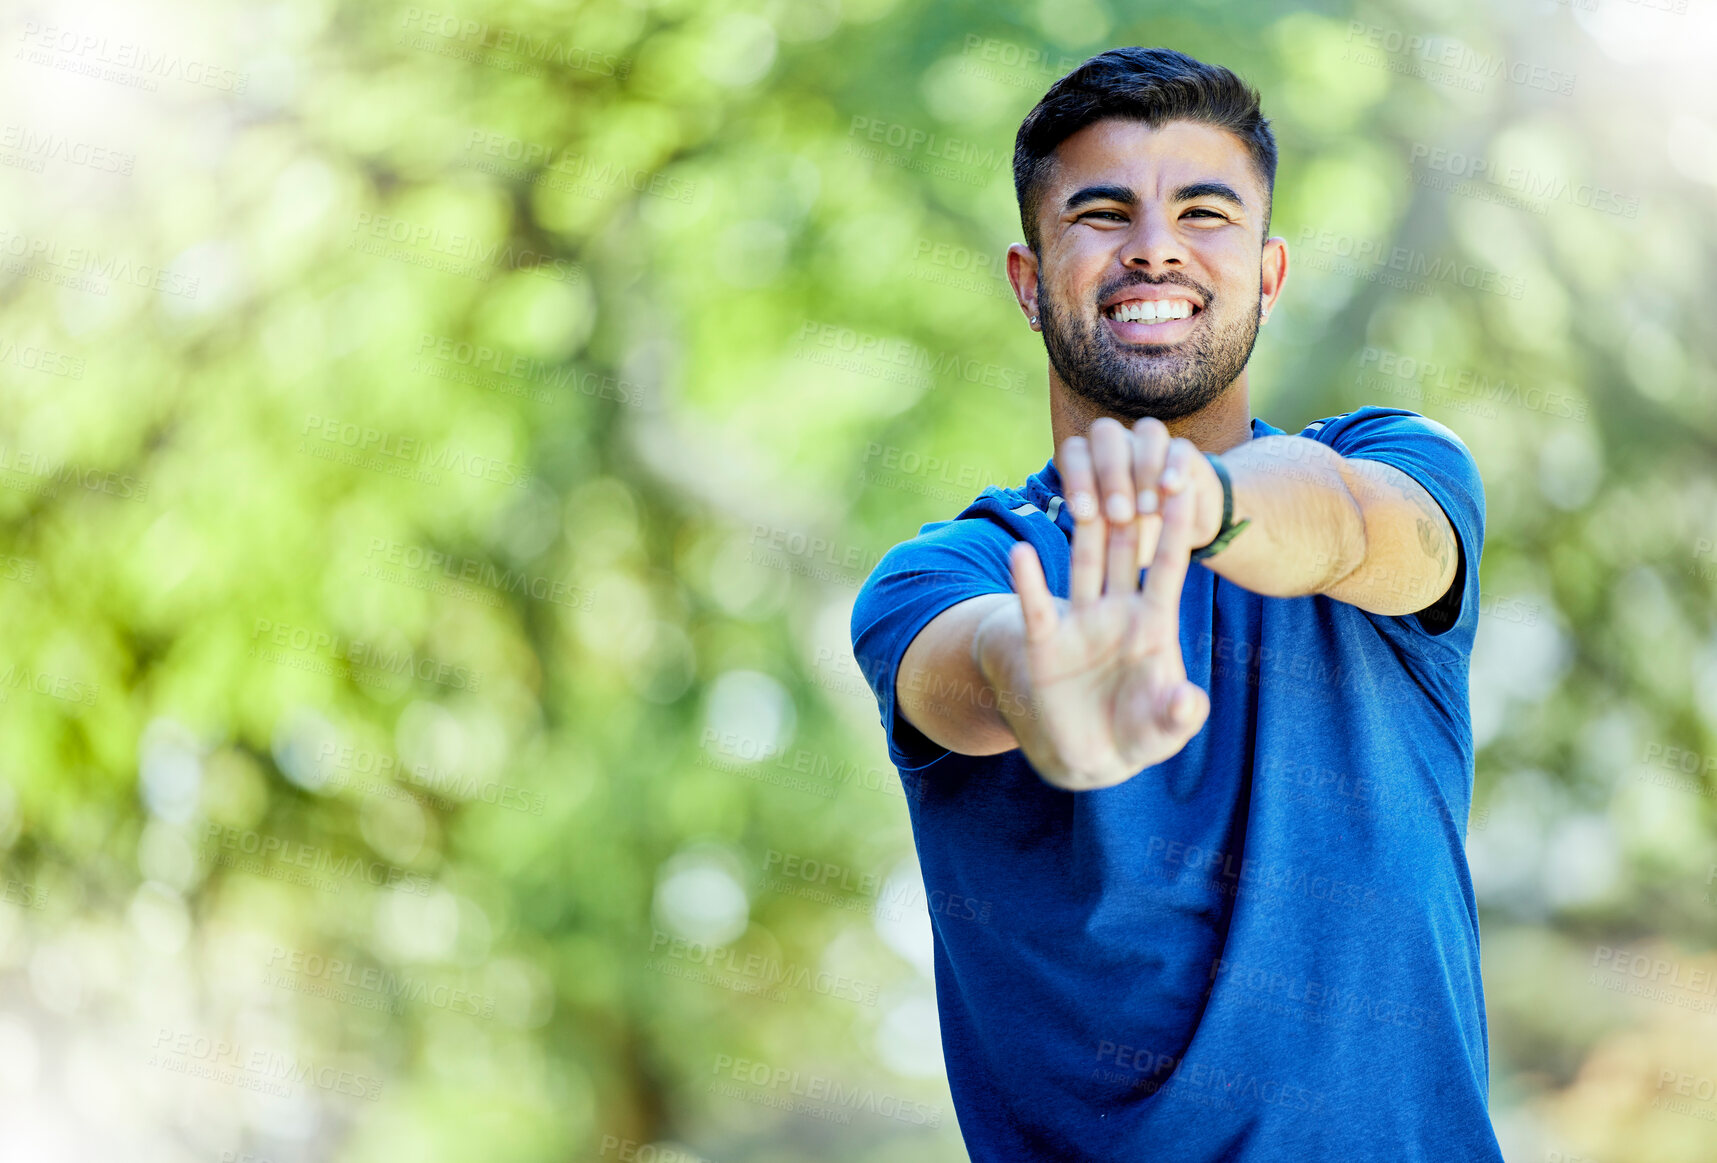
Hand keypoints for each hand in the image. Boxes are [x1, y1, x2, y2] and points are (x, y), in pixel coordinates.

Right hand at [976, 418, 1211, 789]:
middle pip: (1124, 550)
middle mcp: (1116, 611)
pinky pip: (1036, 605)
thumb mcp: (1166, 729)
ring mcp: (1080, 622)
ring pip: (1082, 563)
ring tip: (1083, 489)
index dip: (1174, 528)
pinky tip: (1020, 553)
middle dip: (1130, 510)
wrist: (1092, 756)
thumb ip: (1180, 713)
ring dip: (1083, 528)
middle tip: (1133, 463)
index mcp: (1153, 623)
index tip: (1182, 485)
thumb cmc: (1140, 734)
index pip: (1168, 566)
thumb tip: (1187, 700)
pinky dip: (1028, 580)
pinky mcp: (1046, 642)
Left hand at [1064, 417, 1224, 568]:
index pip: (1075, 451)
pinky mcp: (1185, 452)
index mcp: (1090, 456)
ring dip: (1145, 470)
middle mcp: (1119, 441)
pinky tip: (1170, 489)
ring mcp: (1153, 442)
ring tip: (1146, 511)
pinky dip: (1175, 468)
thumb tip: (1080, 535)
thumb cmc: (1127, 538)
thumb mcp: (1108, 540)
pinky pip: (1180, 448)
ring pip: (1147, 432)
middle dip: (1111, 474)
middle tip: (1119, 515)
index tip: (1085, 516)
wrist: (1172, 537)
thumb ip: (1095, 530)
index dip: (1077, 479)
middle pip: (1107, 433)